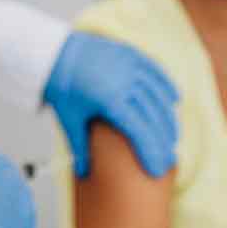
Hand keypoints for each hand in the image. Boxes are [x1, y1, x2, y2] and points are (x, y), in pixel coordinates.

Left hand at [43, 31, 179, 177]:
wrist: (52, 52)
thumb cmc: (61, 87)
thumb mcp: (69, 119)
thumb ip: (79, 148)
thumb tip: (83, 175)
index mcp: (108, 99)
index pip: (139, 131)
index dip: (151, 152)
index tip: (158, 171)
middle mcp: (123, 81)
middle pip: (153, 115)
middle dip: (164, 140)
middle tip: (169, 159)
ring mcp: (129, 65)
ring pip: (158, 94)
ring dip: (168, 116)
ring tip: (172, 136)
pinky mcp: (129, 53)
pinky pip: (155, 70)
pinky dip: (166, 86)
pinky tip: (174, 100)